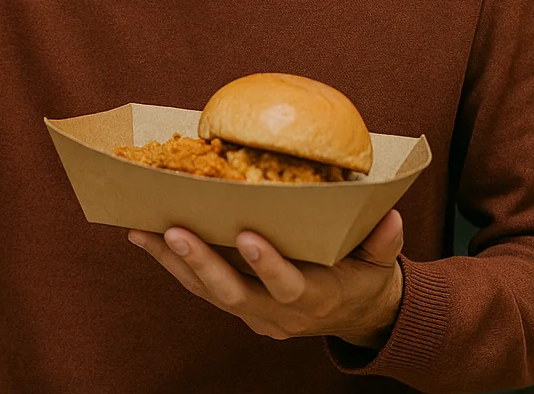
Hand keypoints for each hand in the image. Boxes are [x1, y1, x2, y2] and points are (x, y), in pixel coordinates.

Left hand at [129, 210, 404, 348]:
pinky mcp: (237, 307)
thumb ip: (382, 243)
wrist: (356, 317)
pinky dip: (171, 263)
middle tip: (177, 232)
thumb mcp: (381, 264)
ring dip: (174, 262)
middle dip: (204, 263)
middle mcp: (278, 314)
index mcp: (316, 299)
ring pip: (207, 292)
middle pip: (234, 294)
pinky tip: (145, 237)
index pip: (289, 287)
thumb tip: (389, 216)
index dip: (268, 265)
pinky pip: (199, 287)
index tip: (248, 236)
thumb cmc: (365, 279)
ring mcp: (254, 314)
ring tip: (144, 231)